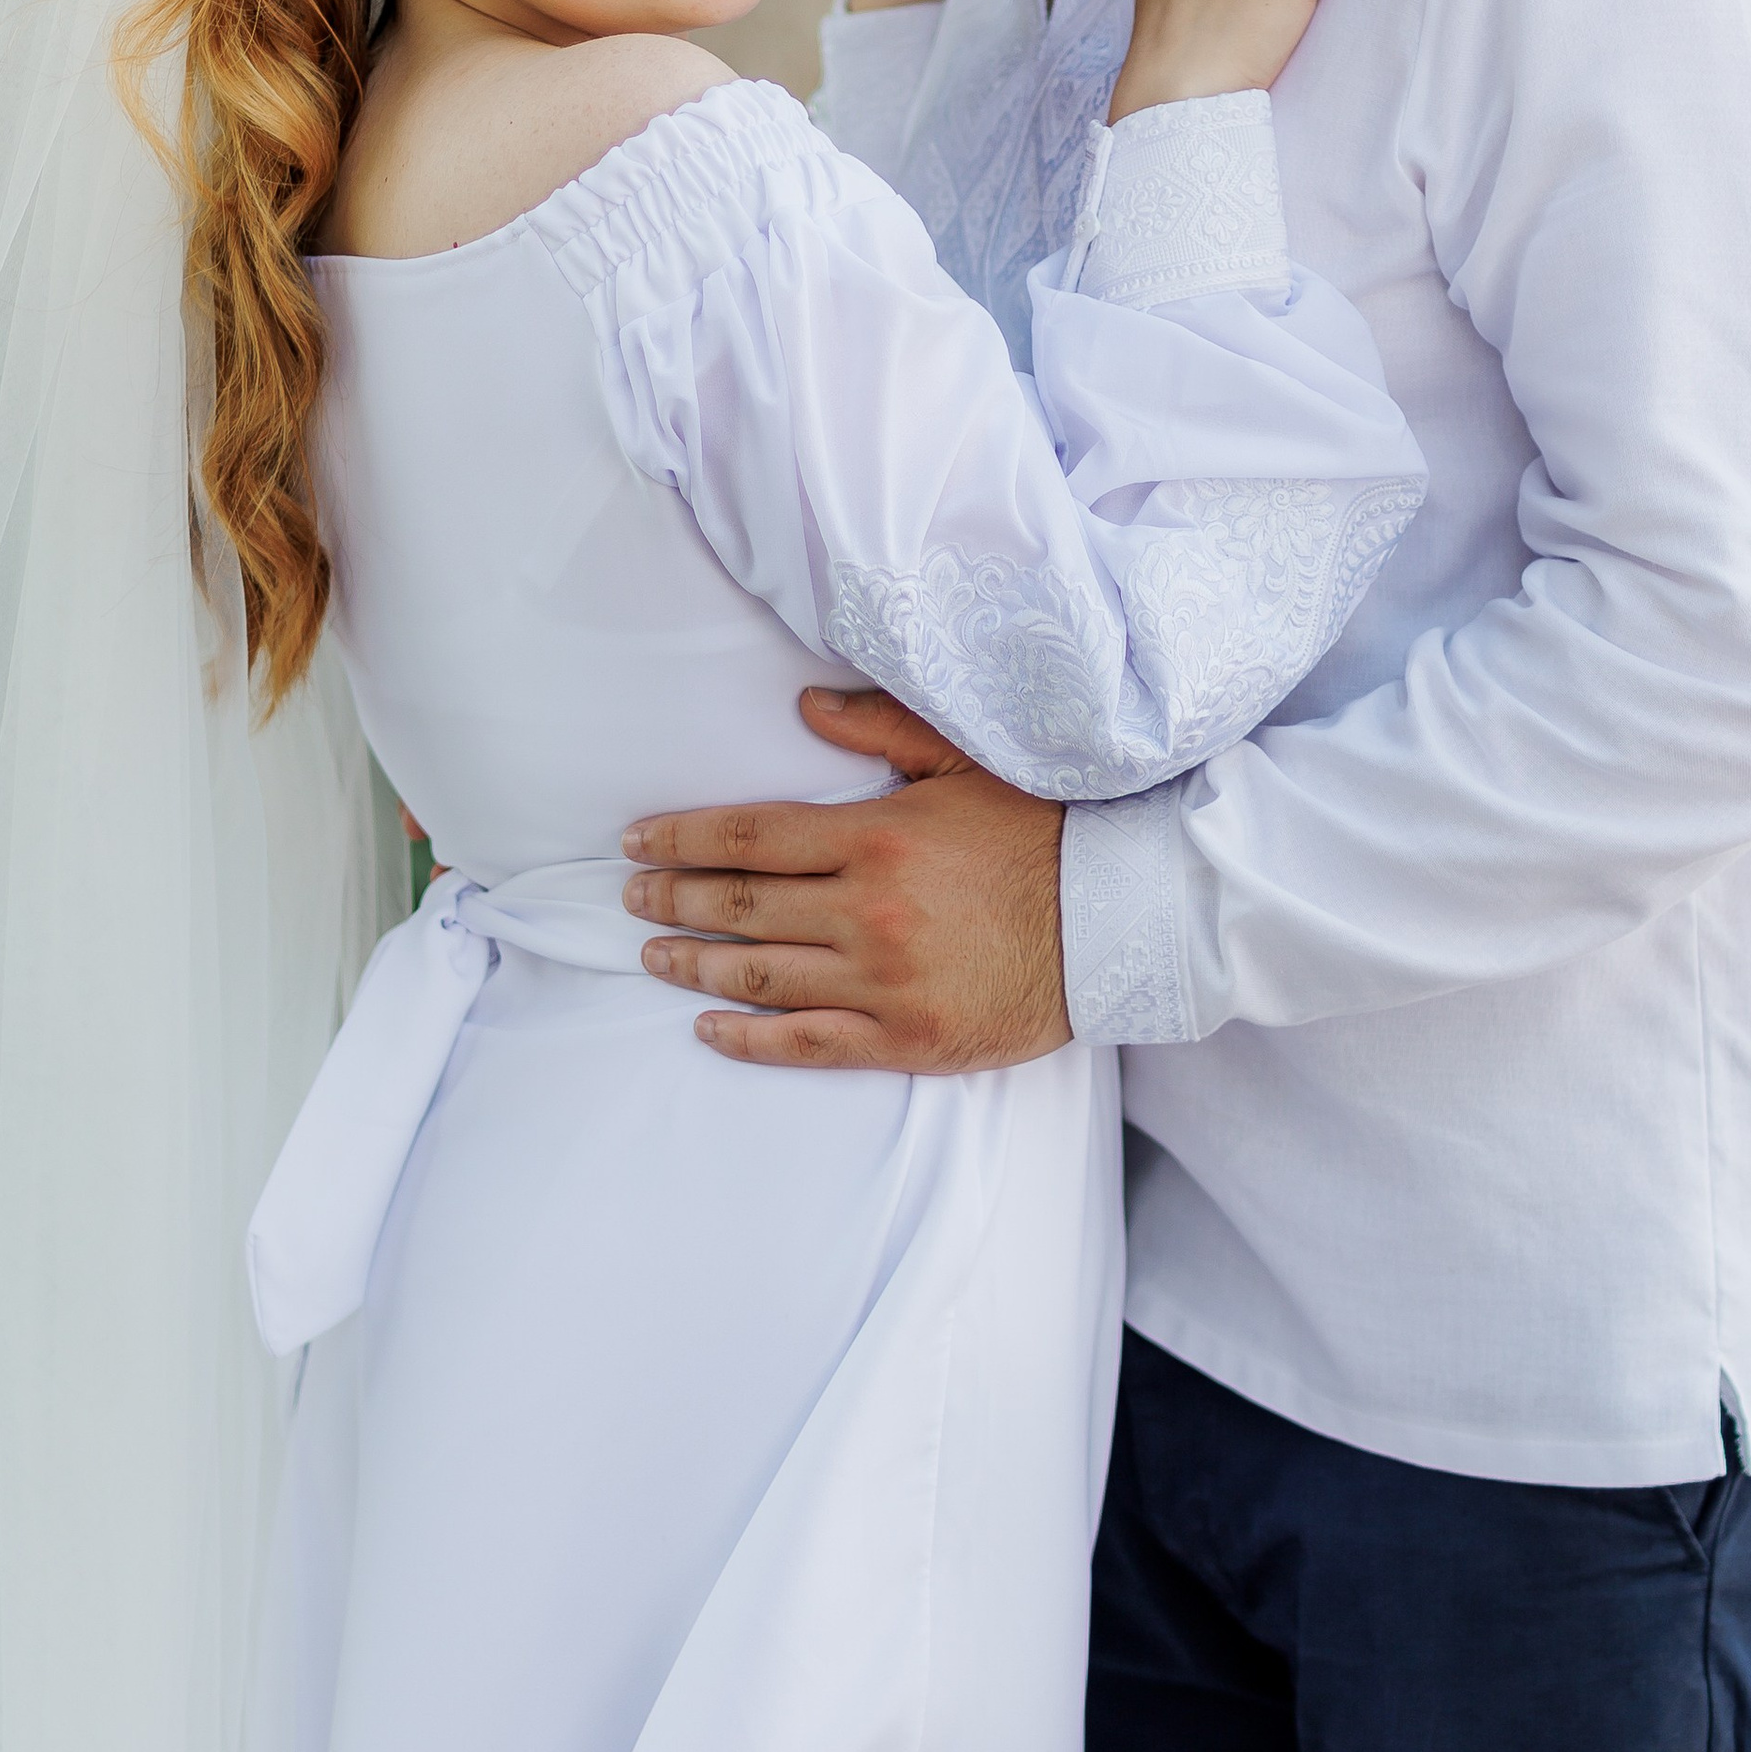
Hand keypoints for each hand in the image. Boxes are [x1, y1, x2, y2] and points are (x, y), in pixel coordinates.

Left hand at [619, 690, 1068, 1069]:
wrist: (1122, 923)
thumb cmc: (1047, 833)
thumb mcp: (968, 762)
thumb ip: (883, 729)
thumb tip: (804, 706)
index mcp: (876, 837)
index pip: (748, 838)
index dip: (681, 840)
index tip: (636, 842)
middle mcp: (867, 912)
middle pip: (740, 906)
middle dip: (673, 898)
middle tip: (629, 895)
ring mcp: (882, 983)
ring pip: (760, 976)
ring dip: (694, 966)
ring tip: (652, 954)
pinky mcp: (905, 1039)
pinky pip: (805, 1045)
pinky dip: (747, 1041)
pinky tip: (708, 1031)